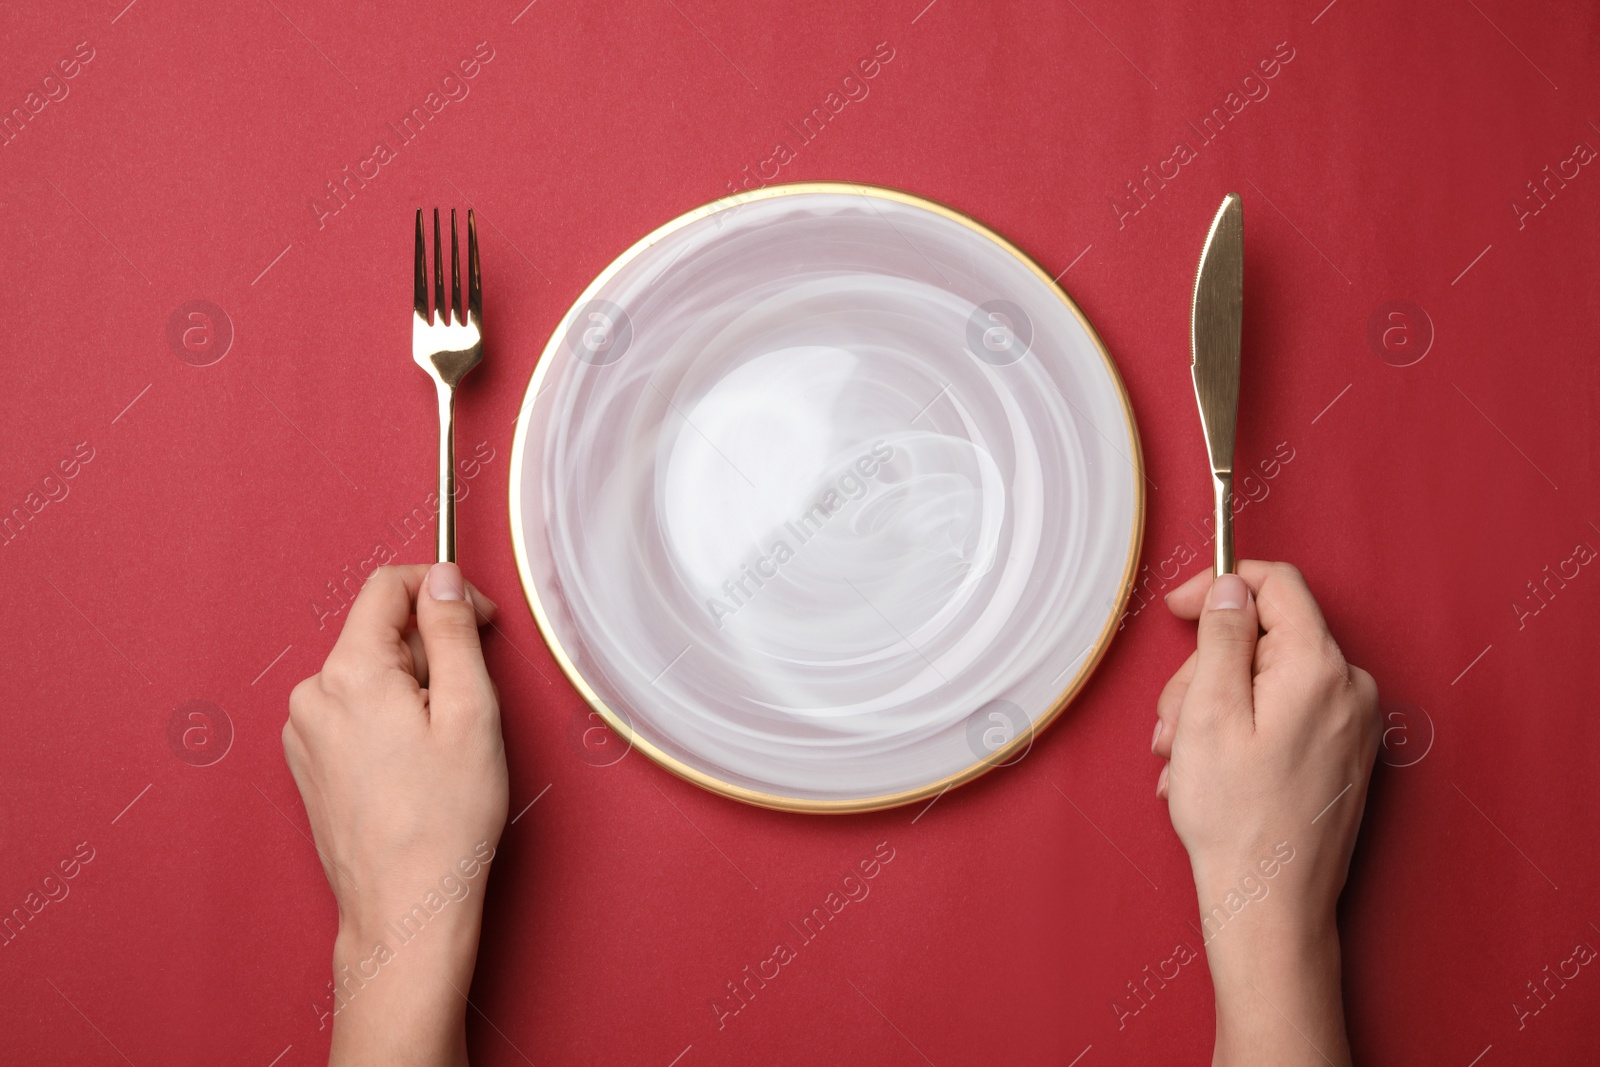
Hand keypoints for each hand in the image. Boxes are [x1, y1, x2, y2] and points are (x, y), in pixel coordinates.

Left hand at [282, 563, 507, 1066]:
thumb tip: (442, 580)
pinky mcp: (309, 763)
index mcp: (350, 673)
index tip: (475, 616)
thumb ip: (453, 631)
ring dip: (411, 687)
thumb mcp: (470, 710)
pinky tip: (415, 765)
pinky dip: (388, 718)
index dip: (441, 588)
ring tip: (442, 744)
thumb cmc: (444, 822)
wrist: (406, 906)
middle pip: (380, 631)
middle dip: (430, 649)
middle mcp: (314, 696)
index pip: (387, 586)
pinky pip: (353, 711)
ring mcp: (304, 733)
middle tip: (469, 701)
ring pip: (368, 673)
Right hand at [1153, 561, 1378, 1066]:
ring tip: (1184, 760)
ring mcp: (1352, 725)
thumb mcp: (1209, 712)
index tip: (1178, 607)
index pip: (1277, 585)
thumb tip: (1231, 590)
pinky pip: (1284, 713)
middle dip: (1206, 670)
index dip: (1220, 585)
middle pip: (1265, 638)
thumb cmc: (1238, 818)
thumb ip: (1223, 636)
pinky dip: (1240, 730)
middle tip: (1172, 723)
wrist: (1271, 904)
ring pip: (1268, 678)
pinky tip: (1211, 772)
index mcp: (1320, 668)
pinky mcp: (1344, 754)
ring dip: (1214, 707)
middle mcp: (1350, 689)